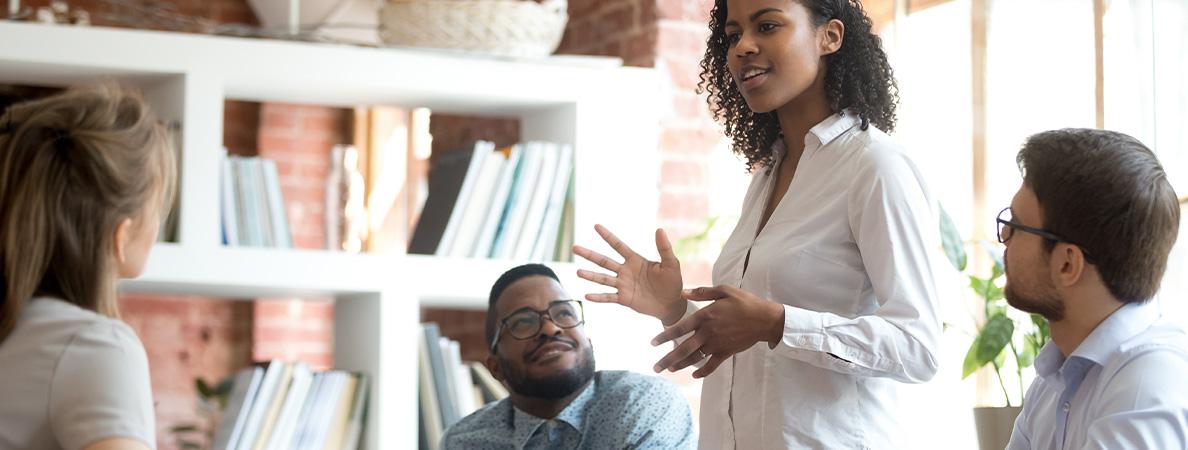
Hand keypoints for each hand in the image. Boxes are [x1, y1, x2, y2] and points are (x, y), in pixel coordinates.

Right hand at [573, 225, 685, 324]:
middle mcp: (625, 271)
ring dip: (590, 276)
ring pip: (603, 279)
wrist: (672, 304)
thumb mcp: (671, 264)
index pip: (618, 246)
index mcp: (635, 260)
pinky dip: (598, 297)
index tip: (596, 226)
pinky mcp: (624, 299)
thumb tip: (660, 230)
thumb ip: (664, 248)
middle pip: (604, 261)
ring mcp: (623, 285)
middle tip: (574, 247)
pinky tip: (587, 296)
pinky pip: (608, 297)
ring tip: (578, 272)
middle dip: (589, 255)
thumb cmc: (673, 282)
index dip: (607, 236)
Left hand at [650, 285, 784, 377]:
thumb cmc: (744, 302)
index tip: (652, 343)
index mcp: (705, 316)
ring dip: (680, 366)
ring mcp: (717, 344)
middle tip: (655, 368)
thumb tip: (682, 292)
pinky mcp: (726, 352)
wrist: (765, 319)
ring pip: (694, 358)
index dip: (664, 337)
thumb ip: (702, 292)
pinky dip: (702, 372)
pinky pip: (712, 365)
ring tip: (669, 370)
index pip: (679, 329)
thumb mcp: (724, 290)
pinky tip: (693, 375)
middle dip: (667, 360)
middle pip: (683, 349)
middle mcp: (708, 333)